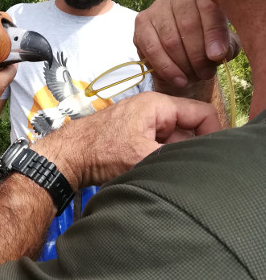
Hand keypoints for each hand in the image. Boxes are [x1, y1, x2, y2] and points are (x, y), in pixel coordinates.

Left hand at [36, 91, 221, 189]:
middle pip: (188, 129)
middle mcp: (151, 110)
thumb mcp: (144, 156)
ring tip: (168, 172)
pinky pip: (157, 148)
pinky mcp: (132, 138)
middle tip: (190, 170)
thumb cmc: (97, 151)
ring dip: (173, 157)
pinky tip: (154, 174)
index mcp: (158, 105)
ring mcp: (141, 124)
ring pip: (172, 141)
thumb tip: (198, 162)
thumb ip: (176, 156)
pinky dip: (160, 160)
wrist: (65, 158)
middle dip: (191, 149)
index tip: (214, 157)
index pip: (202, 113)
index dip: (214, 134)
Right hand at [134, 0, 240, 96]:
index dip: (213, 33)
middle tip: (206, 74)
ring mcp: (157, 7)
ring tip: (193, 77)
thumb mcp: (225, 46)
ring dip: (182, 64)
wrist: (184, 55)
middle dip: (198, 55)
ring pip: (170, 39)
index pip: (208, 7)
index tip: (217, 57)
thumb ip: (227, 46)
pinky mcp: (141, 23)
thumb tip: (218, 53)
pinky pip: (152, 48)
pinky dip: (166, 67)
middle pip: (188, 25)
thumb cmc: (208, 46)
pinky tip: (177, 79)